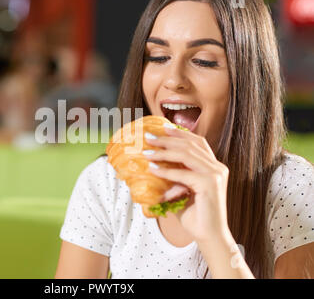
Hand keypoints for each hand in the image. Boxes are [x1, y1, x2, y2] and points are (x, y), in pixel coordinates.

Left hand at [143, 124, 230, 242]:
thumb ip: (174, 177)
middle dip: (168, 140)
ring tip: (147, 152)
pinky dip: (166, 171)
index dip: (181, 133)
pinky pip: (183, 174)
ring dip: (164, 153)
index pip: (198, 142)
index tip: (163, 128)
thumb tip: (152, 165)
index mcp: (215, 166)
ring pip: (186, 155)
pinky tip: (153, 170)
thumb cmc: (195, 215)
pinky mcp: (209, 185)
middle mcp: (218, 168)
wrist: (209, 236)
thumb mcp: (182, 190)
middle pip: (190, 145)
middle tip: (149, 138)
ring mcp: (215, 175)